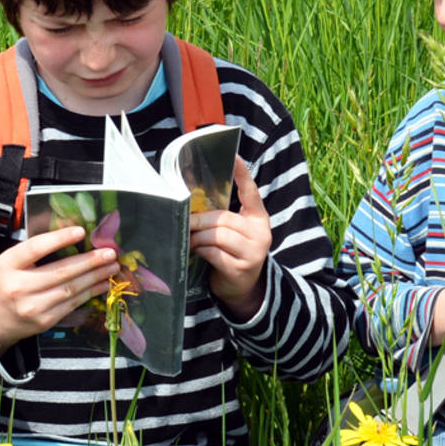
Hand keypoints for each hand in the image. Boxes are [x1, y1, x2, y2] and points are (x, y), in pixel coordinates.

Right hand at [0, 226, 119, 351]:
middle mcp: (19, 287)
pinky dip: (90, 293)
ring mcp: (32, 307)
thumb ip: (33, 251)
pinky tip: (103, 284)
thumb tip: (73, 236)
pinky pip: (72, 304)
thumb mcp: (9, 262)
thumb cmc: (4, 283)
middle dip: (89, 262)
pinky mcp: (44, 321)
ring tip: (112, 267)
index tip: (81, 231)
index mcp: (7, 265)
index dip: (59, 239)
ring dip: (95, 277)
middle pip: (60, 271)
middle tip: (110, 253)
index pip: (36, 248)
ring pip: (70, 289)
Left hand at [189, 155, 271, 319]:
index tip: (234, 155)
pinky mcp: (241, 268)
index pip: (251, 192)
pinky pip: (214, 253)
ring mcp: (253, 252)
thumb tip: (191, 205)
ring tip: (188, 239)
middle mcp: (260, 233)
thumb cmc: (231, 254)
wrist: (242, 289)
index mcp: (258, 218)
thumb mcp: (232, 234)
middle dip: (199, 219)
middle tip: (184, 221)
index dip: (242, 174)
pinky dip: (201, 251)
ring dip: (197, 237)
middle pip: (223, 218)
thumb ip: (220, 218)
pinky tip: (197, 253)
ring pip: (217, 235)